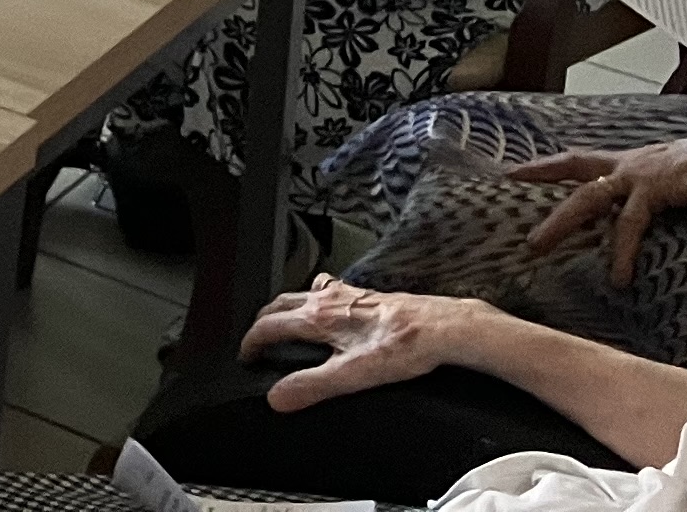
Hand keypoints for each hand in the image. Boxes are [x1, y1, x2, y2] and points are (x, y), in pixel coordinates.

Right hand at [246, 278, 484, 408]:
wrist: (441, 328)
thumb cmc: (404, 346)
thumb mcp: (353, 375)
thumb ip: (312, 386)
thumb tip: (278, 396)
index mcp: (319, 317)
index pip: (269, 325)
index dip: (250, 342)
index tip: (245, 355)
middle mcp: (328, 299)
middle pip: (280, 304)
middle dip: (262, 321)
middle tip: (256, 340)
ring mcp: (347, 293)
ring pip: (302, 293)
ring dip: (284, 307)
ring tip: (282, 321)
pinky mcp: (365, 294)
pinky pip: (328, 288)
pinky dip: (315, 296)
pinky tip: (328, 306)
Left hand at [511, 124, 686, 284]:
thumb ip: (670, 196)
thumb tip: (667, 209)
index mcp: (636, 161)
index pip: (584, 159)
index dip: (552, 164)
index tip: (521, 169)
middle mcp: (632, 163)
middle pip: (574, 170)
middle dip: (540, 178)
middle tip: (509, 186)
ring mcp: (641, 174)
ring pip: (587, 197)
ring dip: (560, 222)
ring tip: (536, 247)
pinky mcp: (656, 189)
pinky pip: (629, 225)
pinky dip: (619, 251)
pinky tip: (617, 278)